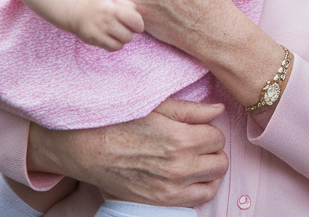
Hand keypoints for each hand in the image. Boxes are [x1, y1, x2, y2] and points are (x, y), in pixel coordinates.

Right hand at [28, 99, 227, 206]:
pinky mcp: (162, 201)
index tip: (198, 129)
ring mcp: (172, 187)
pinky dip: (202, 187)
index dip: (209, 130)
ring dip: (210, 169)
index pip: (218, 136)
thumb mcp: (157, 107)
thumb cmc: (120, 122)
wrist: (88, 149)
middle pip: (220, 160)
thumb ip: (192, 110)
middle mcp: (180, 165)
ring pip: (214, 180)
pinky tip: (192, 176)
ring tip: (196, 159)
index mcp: (181, 138)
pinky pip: (200, 198)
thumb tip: (218, 110)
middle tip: (198, 143)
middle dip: (212, 150)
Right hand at [71, 0, 143, 51]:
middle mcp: (106, 20)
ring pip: (121, 43)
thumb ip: (129, 5)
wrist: (77, 11)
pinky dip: (115, 45)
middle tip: (125, 28)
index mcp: (113, 8)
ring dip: (122, 39)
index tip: (136, 25)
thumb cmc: (100, 5)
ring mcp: (99, 31)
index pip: (135, 20)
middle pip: (129, 35)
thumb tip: (140, 16)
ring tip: (117, 33)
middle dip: (130, 33)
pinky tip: (111, 38)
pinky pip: (112, 48)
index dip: (139, 24)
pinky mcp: (93, 40)